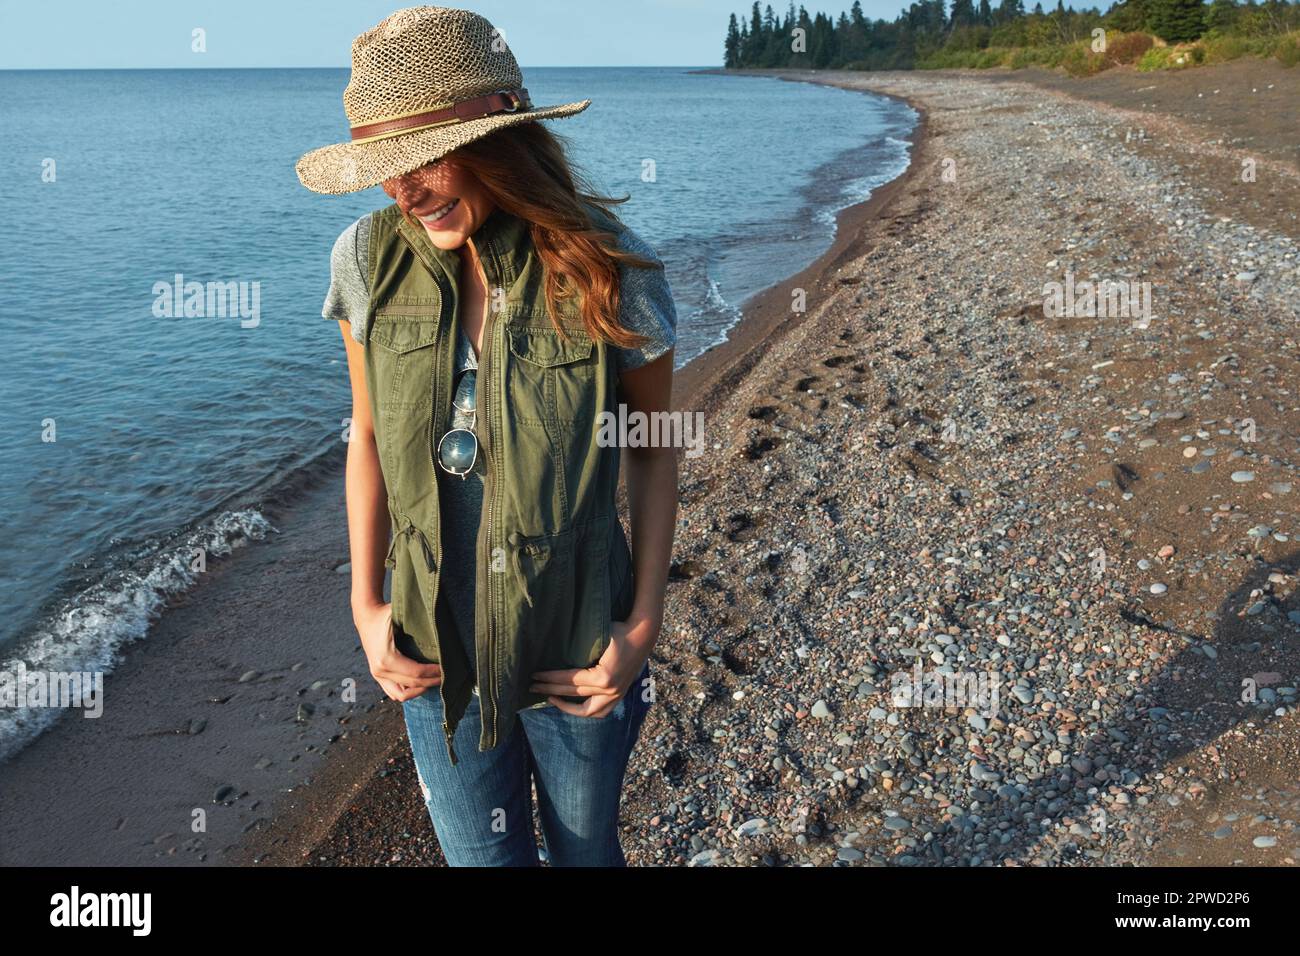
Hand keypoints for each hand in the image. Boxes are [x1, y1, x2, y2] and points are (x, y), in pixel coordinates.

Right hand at [354, 601, 441, 701]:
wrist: (366, 617)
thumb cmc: (385, 614)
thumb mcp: (400, 616)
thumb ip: (419, 622)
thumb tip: (442, 629)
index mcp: (386, 658)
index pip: (416, 673)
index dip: (434, 673)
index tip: (447, 667)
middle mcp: (380, 670)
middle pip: (412, 684)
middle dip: (432, 681)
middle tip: (447, 675)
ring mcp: (377, 675)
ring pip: (401, 695)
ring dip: (420, 690)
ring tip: (434, 680)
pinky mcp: (377, 676)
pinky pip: (393, 692)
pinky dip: (408, 691)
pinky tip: (421, 683)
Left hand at [528, 615, 655, 717]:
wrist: (644, 634)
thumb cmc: (619, 630)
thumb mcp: (597, 636)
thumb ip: (579, 648)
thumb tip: (553, 652)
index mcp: (602, 677)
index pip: (569, 680)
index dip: (549, 678)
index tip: (534, 675)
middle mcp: (609, 690)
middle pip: (573, 693)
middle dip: (549, 689)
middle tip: (532, 686)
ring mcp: (616, 694)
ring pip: (588, 710)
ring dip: (567, 707)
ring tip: (551, 699)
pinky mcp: (620, 694)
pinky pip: (601, 711)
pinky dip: (587, 711)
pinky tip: (574, 705)